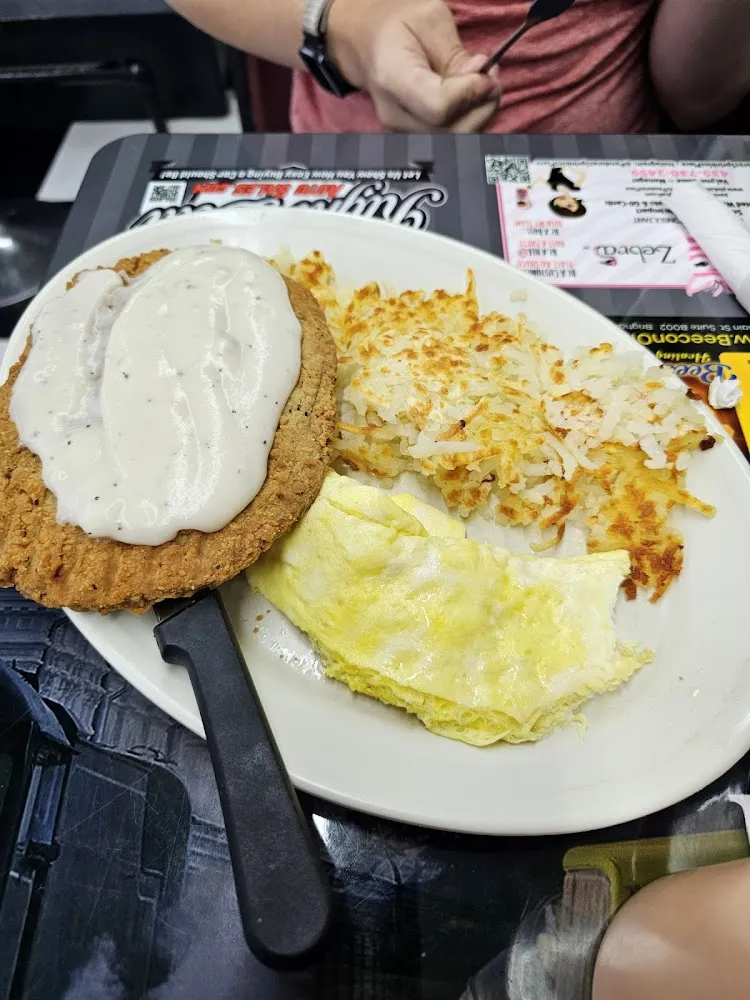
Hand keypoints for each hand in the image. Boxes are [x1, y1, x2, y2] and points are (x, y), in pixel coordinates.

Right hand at [327, 0, 500, 131]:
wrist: (367, 42)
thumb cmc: (397, 26)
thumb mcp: (429, 20)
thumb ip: (456, 54)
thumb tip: (481, 80)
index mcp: (392, 78)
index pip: (439, 107)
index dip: (470, 93)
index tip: (485, 72)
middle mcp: (395, 114)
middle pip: (451, 131)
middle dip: (482, 106)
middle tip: (491, 77)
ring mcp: (403, 131)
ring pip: (455, 139)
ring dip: (479, 114)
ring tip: (482, 83)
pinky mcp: (415, 136)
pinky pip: (451, 136)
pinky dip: (470, 118)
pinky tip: (471, 96)